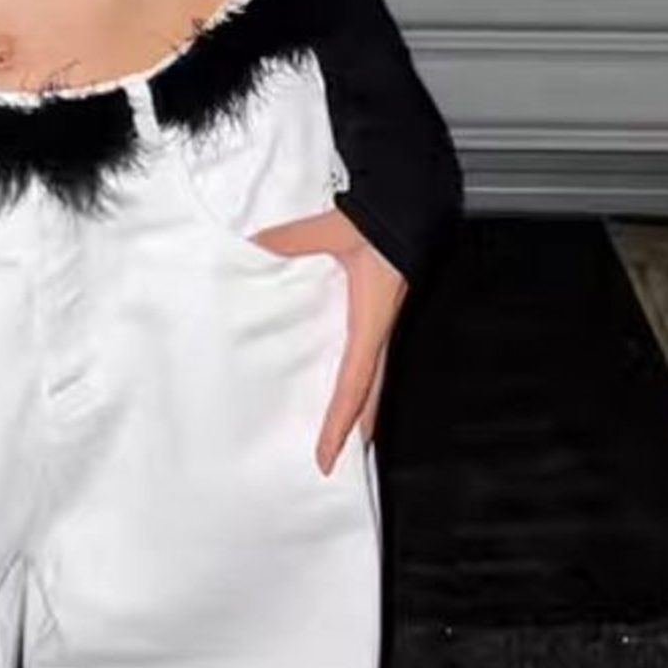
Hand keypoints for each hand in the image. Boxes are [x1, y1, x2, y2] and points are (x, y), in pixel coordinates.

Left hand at [246, 207, 407, 473]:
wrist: (413, 202)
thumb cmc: (381, 221)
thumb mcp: (334, 229)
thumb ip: (292, 239)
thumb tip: (254, 245)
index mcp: (369, 320)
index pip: (353, 383)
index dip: (339, 422)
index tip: (326, 454)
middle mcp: (377, 331)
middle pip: (367, 395)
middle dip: (354, 431)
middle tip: (337, 464)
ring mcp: (379, 325)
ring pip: (371, 380)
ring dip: (359, 412)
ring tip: (343, 441)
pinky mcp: (376, 316)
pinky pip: (366, 359)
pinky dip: (358, 384)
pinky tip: (344, 391)